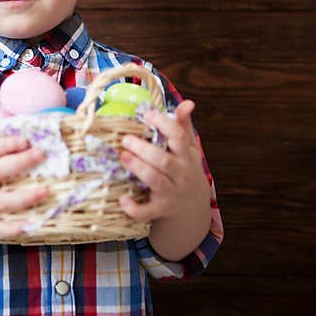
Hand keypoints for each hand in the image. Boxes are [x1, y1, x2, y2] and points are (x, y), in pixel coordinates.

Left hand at [117, 100, 209, 222]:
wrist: (192, 204)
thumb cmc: (185, 168)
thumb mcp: (188, 148)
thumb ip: (183, 125)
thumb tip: (187, 103)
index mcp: (187, 156)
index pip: (178, 137)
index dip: (163, 124)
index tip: (146, 114)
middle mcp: (180, 174)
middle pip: (164, 160)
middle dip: (144, 149)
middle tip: (126, 139)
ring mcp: (170, 193)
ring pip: (155, 181)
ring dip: (138, 169)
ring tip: (122, 156)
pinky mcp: (159, 209)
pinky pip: (147, 211)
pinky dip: (134, 208)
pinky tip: (122, 199)